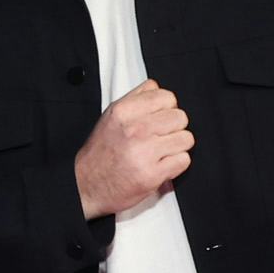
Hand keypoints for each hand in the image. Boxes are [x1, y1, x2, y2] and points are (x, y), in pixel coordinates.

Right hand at [75, 79, 190, 218]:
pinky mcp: (153, 174)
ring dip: (177, 147)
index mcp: (123, 111)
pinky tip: (162, 164)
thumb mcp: (110, 117)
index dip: (167, 108)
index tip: (161, 117)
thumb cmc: (100, 153)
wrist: (87, 184)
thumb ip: (134, 99)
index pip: (166, 97)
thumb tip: (156, 88)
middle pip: (180, 117)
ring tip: (161, 151)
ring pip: (186, 139)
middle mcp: (135, 129)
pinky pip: (184, 160)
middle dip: (174, 128)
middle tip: (161, 137)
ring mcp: (145, 152)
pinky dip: (176, 164)